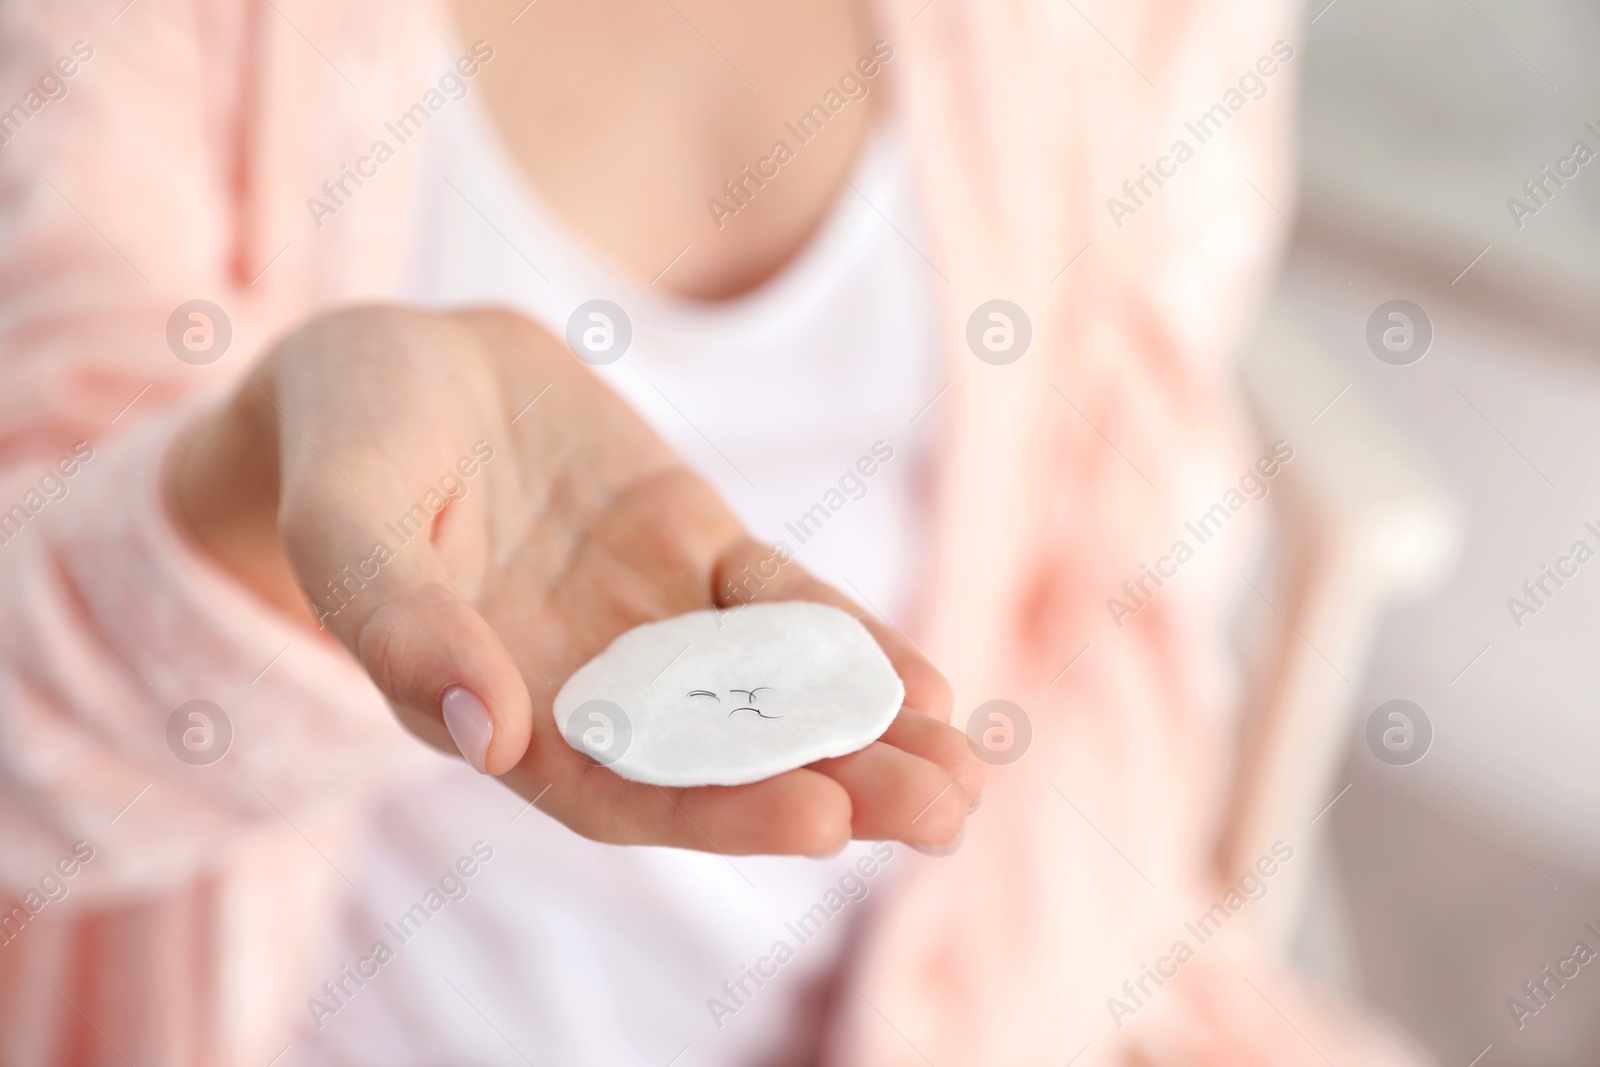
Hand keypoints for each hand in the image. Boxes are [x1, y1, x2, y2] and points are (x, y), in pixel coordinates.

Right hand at [168, 306, 981, 855]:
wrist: (405, 369)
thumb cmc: (350, 445)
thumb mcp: (344, 515)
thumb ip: (393, 617)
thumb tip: (486, 733)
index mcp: (497, 709)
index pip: (616, 790)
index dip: (715, 812)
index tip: (819, 820)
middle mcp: (587, 688)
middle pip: (716, 765)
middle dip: (829, 790)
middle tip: (940, 815)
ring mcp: (652, 623)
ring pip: (767, 699)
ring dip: (867, 739)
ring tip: (964, 776)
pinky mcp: (698, 556)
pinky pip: (782, 610)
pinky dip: (848, 645)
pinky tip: (923, 685)